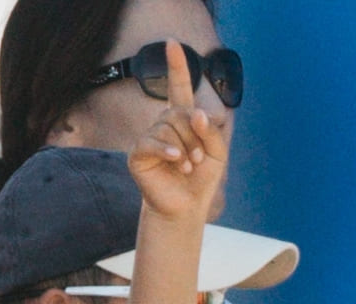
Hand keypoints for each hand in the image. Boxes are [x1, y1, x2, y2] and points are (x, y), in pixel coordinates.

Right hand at [128, 43, 229, 223]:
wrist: (186, 207)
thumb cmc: (201, 179)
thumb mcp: (216, 152)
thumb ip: (210, 130)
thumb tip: (195, 113)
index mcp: (182, 120)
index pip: (178, 88)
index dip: (176, 66)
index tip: (173, 43)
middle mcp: (163, 124)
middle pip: (179, 113)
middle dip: (193, 134)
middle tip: (197, 158)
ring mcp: (148, 138)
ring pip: (167, 127)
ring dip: (184, 147)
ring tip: (188, 166)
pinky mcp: (138, 155)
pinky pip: (151, 142)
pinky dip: (167, 149)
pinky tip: (177, 160)